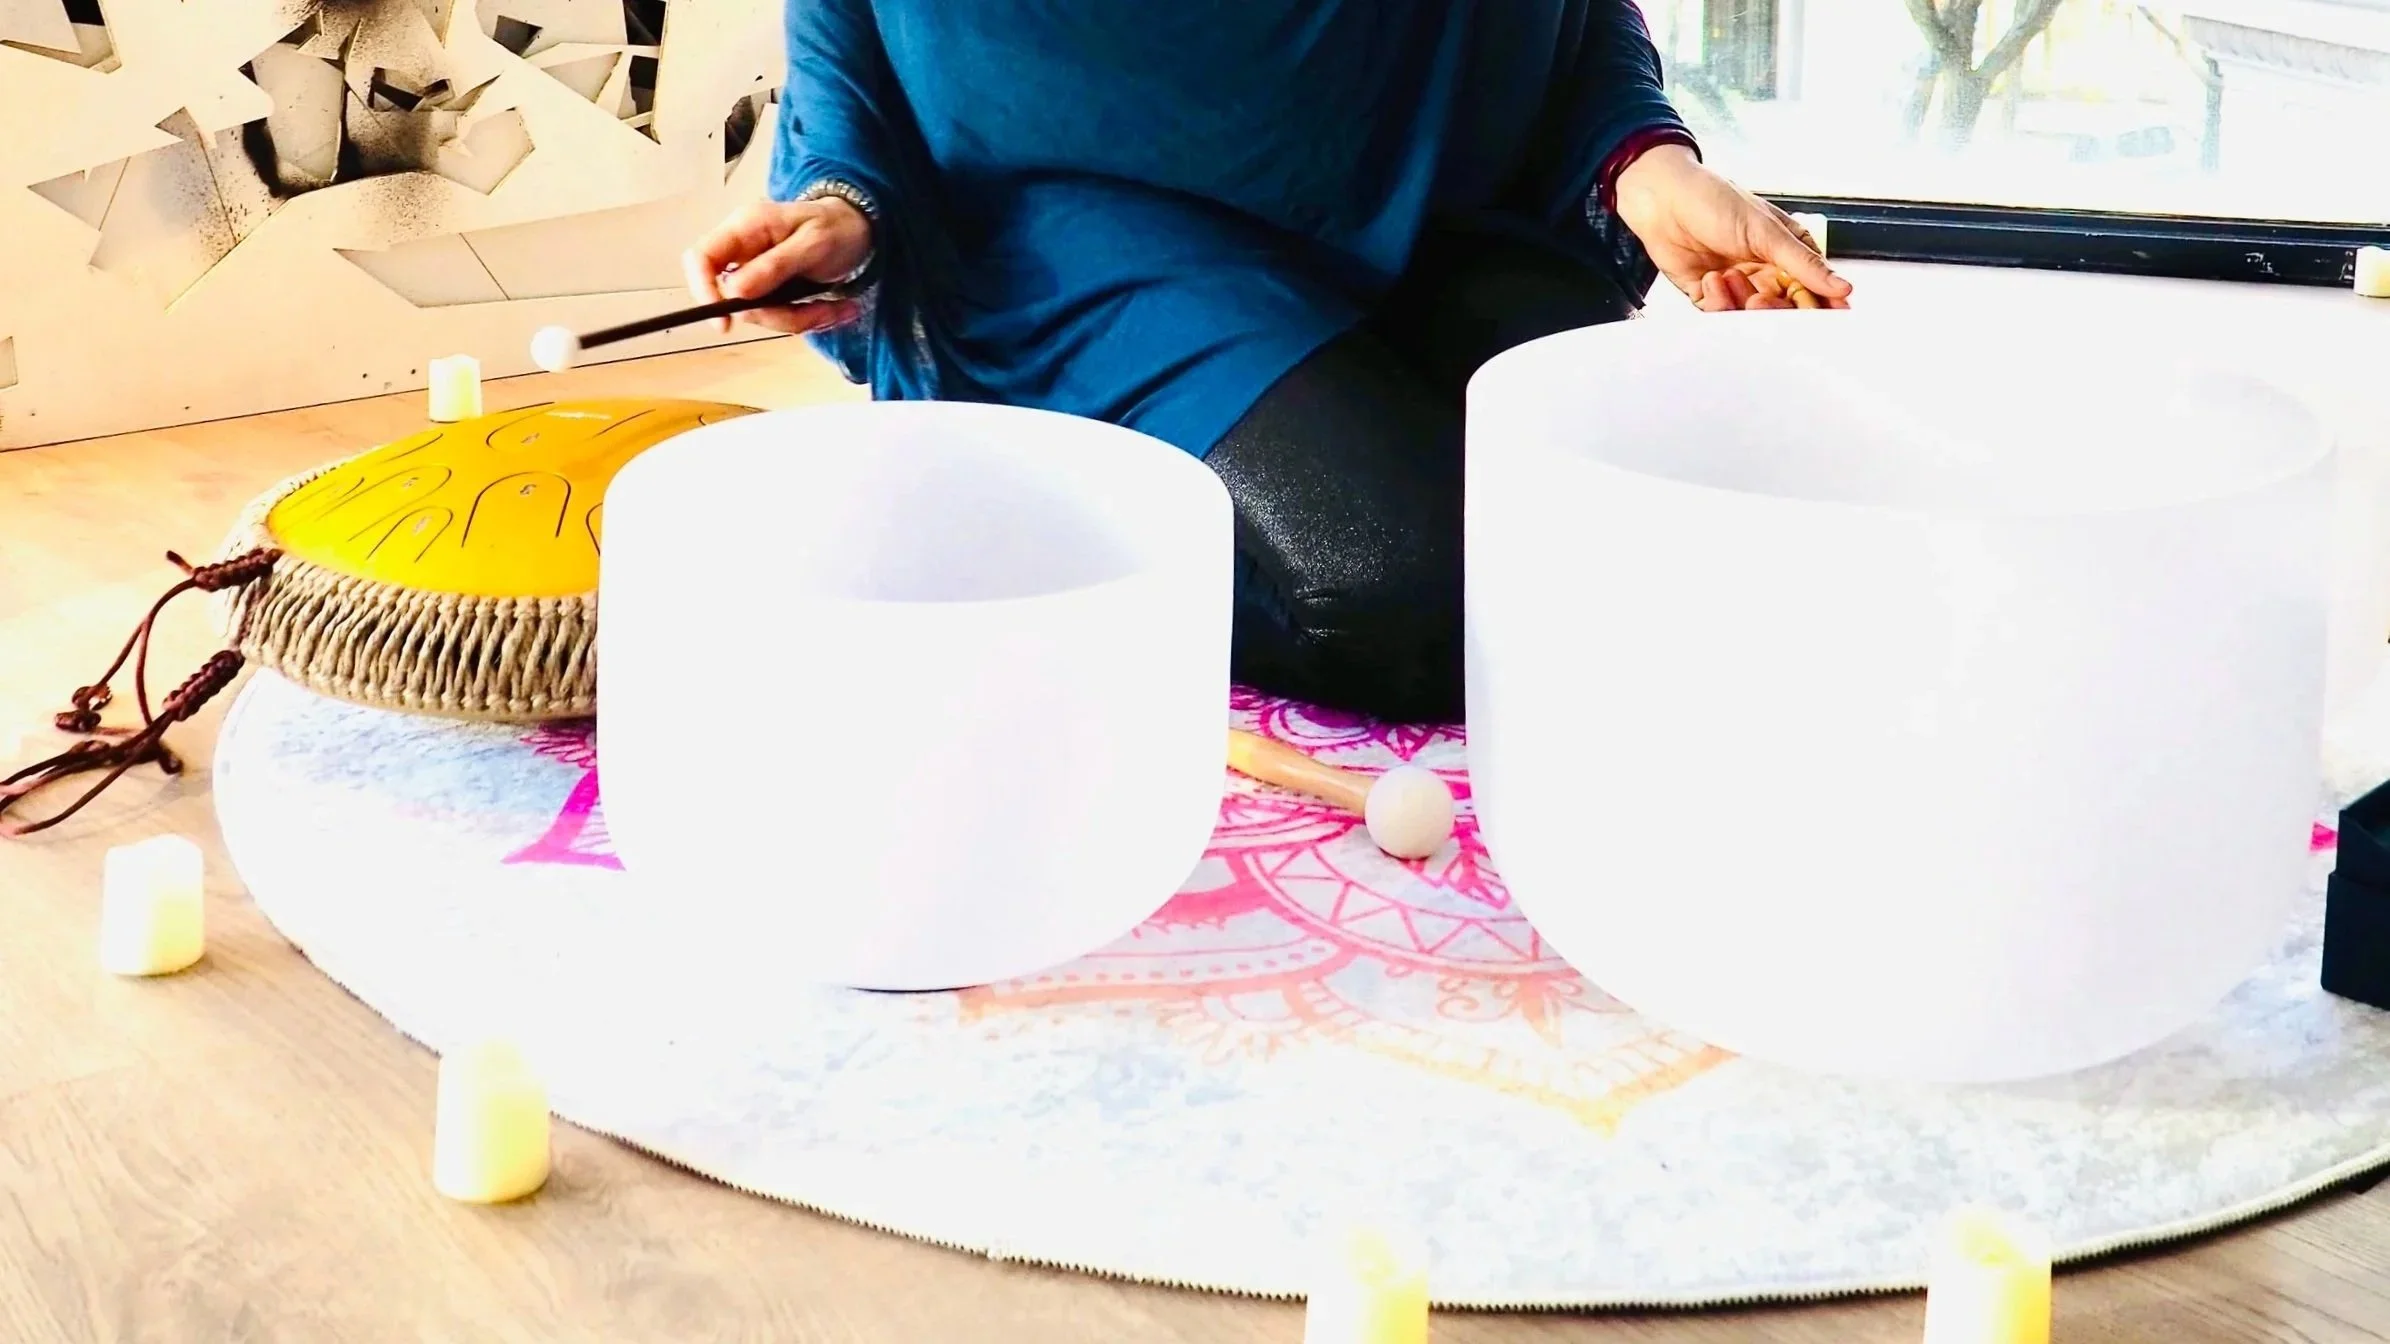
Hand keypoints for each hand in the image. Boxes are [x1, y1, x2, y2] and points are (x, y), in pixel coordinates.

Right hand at [683, 196, 873, 335]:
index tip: (724, 322)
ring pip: (760, 314)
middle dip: (778, 314)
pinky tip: (835, 309)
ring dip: (800, 319)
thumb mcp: (813, 243)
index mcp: (746, 228)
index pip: (701, 258)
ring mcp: (757, 273)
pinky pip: (780, 316)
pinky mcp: (772, 291)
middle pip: (734, 298)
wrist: (859, 229)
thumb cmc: (836, 226)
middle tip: (820, 312)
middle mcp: (745, 251)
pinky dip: (808, 319)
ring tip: (837, 308)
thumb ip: (775, 265)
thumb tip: (734, 290)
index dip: (703, 289)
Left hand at [1612, 145, 1852, 313]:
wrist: (1662, 198)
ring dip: (1743, 302)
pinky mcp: (1707, 294)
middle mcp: (1764, 271)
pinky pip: (1721, 315)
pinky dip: (1719, 302)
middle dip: (1776, 308)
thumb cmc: (1714, 200)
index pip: (1813, 288)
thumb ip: (1803, 264)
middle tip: (1763, 299)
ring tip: (1731, 276)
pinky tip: (1712, 278)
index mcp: (1786, 252)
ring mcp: (1736, 284)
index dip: (1822, 306)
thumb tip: (1843, 288)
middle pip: (1784, 309)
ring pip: (1752, 316)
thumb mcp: (1766, 231)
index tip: (1830, 318)